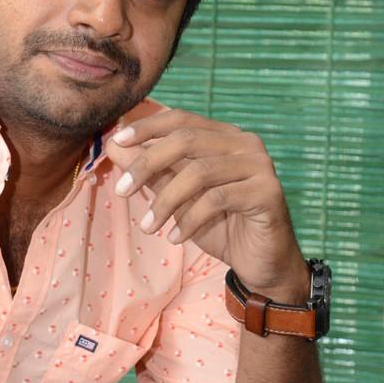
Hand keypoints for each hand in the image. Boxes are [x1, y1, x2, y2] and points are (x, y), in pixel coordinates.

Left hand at [105, 109, 308, 300]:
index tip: (116, 142)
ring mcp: (259, 165)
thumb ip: (153, 171)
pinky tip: (175, 238)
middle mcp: (245, 143)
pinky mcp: (268, 192)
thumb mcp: (178, 197)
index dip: (147, 128)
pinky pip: (217, 200)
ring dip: (165, 202)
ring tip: (147, 227)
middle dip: (147, 164)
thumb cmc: (219, 225)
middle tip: (122, 190)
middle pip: (186, 140)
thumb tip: (115, 147)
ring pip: (199, 172)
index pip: (181, 119)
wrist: (260, 262)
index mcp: (223, 136)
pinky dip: (189, 220)